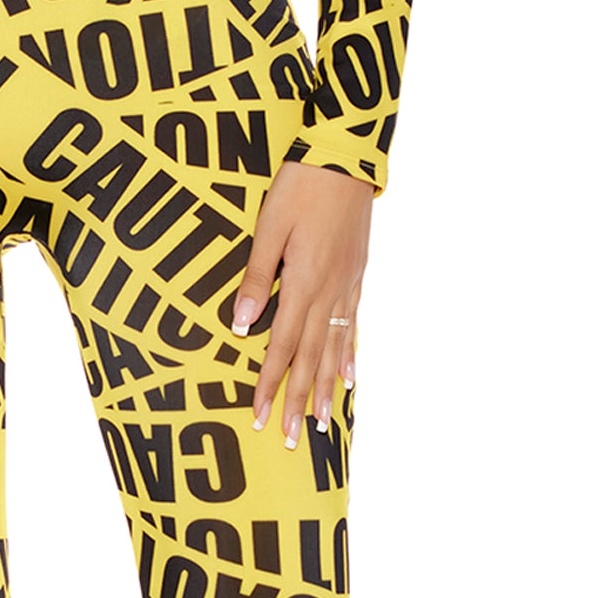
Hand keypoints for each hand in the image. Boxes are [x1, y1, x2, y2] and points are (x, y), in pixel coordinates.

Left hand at [231, 162, 373, 448]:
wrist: (344, 158)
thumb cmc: (299, 187)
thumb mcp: (268, 228)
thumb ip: (255, 278)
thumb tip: (241, 327)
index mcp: (302, 282)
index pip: (281, 346)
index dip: (270, 383)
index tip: (260, 416)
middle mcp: (328, 291)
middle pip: (310, 358)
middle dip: (300, 400)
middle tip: (292, 439)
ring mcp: (346, 285)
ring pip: (334, 348)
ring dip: (327, 388)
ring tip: (325, 423)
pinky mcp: (357, 274)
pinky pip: (352, 324)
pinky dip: (349, 354)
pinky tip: (350, 377)